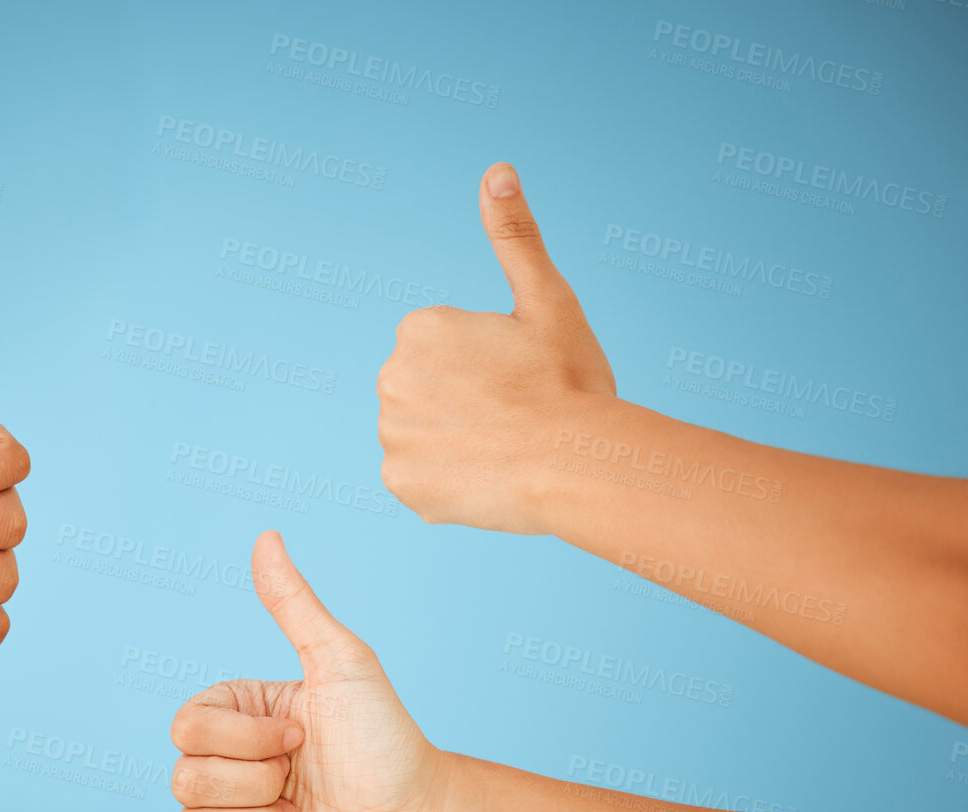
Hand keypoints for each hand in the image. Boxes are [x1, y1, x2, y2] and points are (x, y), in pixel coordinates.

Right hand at [168, 531, 442, 811]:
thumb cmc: (386, 737)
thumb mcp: (343, 663)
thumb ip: (294, 605)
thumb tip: (266, 536)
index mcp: (233, 716)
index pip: (185, 727)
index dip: (245, 739)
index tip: (301, 734)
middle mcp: (223, 764)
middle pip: (185, 780)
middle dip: (258, 783)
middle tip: (303, 778)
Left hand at [376, 161, 616, 533]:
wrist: (576, 466)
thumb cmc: (569, 381)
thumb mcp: (548, 299)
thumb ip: (515, 236)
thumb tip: (496, 171)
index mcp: (419, 329)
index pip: (446, 349)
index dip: (488, 364)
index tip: (518, 376)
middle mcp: (390, 378)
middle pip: (429, 389)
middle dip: (463, 399)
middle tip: (514, 413)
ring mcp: (392, 435)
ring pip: (424, 433)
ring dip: (455, 439)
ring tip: (502, 447)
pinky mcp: (401, 483)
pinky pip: (421, 477)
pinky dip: (448, 480)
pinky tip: (485, 475)